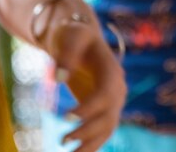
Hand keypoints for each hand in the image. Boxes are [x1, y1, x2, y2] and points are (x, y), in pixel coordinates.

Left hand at [42, 1, 125, 151]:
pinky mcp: (105, 108)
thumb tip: (58, 79)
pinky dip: (92, 144)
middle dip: (88, 130)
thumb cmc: (73, 35)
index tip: (66, 116)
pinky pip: (103, 130)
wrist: (79, 38)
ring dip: (91, 143)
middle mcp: (117, 87)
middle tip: (63, 139)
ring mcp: (113, 99)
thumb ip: (65, 56)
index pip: (105, 92)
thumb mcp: (69, 38)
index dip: (90, 107)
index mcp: (111, 69)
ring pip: (108, 127)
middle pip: (108, 114)